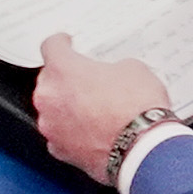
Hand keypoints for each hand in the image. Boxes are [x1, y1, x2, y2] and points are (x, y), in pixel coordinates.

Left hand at [28, 33, 171, 180]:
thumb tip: (113, 75)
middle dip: (68, 80)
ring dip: (68, 107)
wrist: (143, 149)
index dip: (61, 43)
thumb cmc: (137, 109)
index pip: (51, 46)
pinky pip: (60, 135)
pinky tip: (92, 131)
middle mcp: (49, 97)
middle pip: (50, 80)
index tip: (65, 44)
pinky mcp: (59, 150)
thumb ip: (111, 67)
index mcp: (63, 69)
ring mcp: (51, 126)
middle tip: (91, 83)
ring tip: (96, 110)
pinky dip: (72, 132)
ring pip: (53, 109)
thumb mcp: (133, 69)